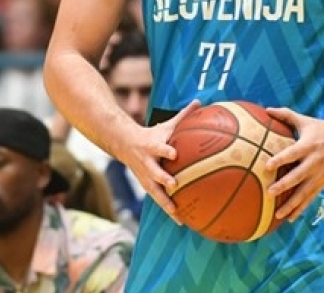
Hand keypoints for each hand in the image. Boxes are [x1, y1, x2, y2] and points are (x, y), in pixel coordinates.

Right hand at [115, 99, 201, 223]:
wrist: (123, 144)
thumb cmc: (151, 134)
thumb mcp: (165, 125)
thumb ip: (184, 116)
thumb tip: (200, 102)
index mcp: (152, 147)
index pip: (159, 148)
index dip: (165, 150)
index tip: (174, 153)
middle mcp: (147, 163)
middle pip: (155, 173)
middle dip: (164, 179)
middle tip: (174, 184)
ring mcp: (145, 176)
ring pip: (155, 192)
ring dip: (166, 203)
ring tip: (178, 215)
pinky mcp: (147, 186)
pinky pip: (159, 200)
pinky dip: (169, 210)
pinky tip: (183, 221)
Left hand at [265, 108, 323, 221]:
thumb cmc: (322, 128)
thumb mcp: (305, 120)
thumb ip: (285, 115)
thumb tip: (266, 109)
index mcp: (308, 146)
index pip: (292, 154)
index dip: (280, 159)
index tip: (267, 166)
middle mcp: (314, 162)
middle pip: (298, 176)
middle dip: (284, 185)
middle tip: (269, 192)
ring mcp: (320, 175)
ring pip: (305, 192)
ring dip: (292, 204)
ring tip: (278, 214)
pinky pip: (311, 198)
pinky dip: (300, 208)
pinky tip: (289, 218)